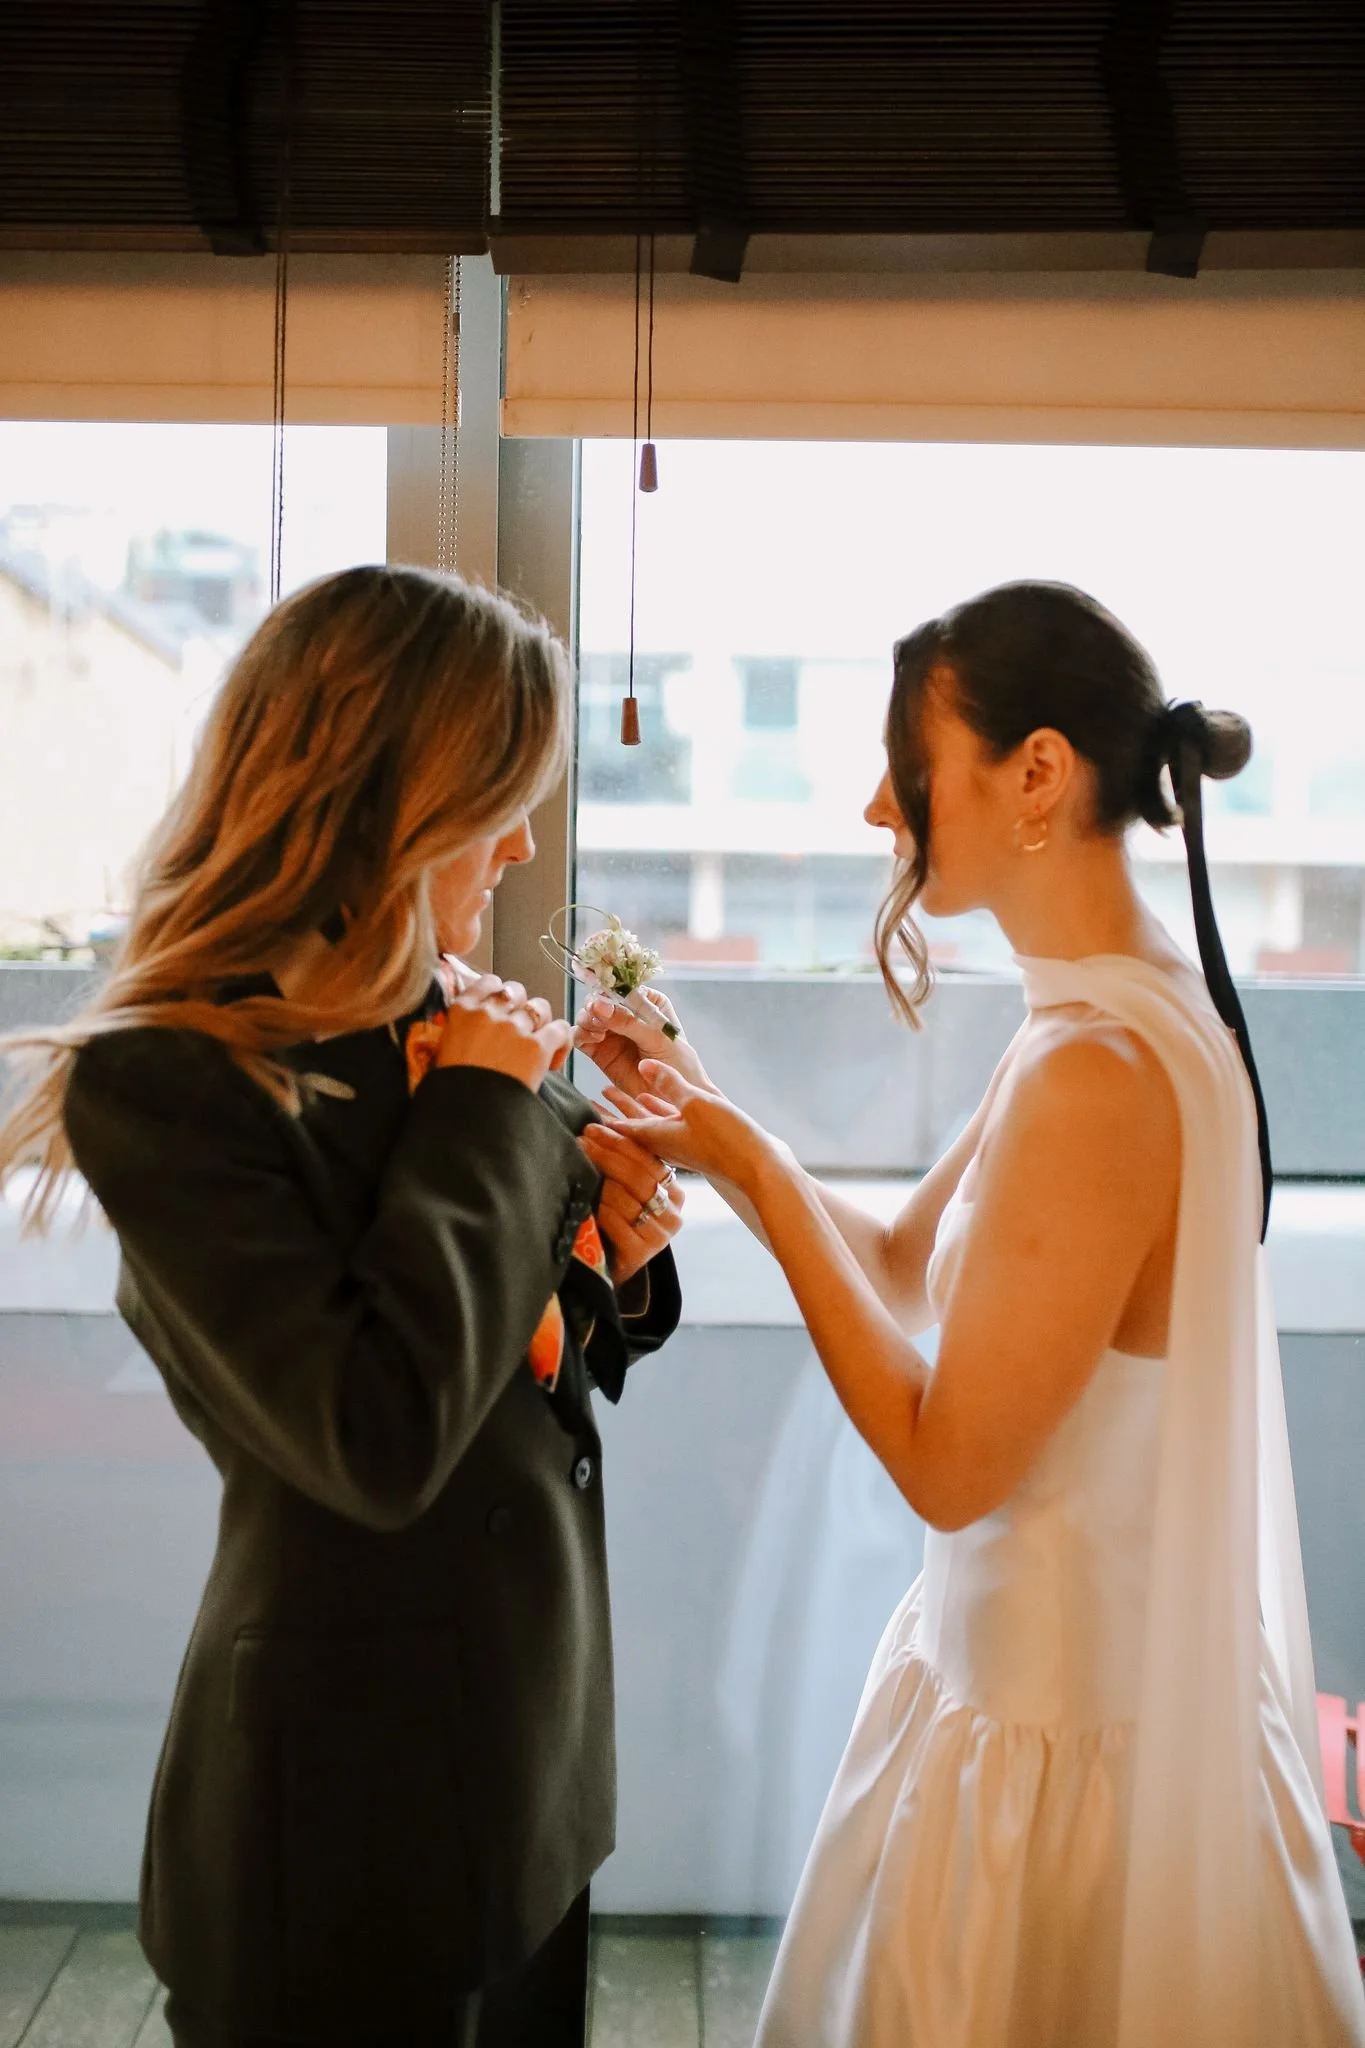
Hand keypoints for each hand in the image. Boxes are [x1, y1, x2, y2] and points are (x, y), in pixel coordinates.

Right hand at [436, 976, 572, 1092]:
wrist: (466, 1116)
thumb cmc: (453, 1091)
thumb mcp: (444, 1051)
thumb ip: (461, 1030)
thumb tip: (477, 1029)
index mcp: (461, 1011)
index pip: (489, 982)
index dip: (502, 993)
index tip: (505, 1009)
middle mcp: (488, 1012)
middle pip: (517, 991)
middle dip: (522, 1008)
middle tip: (522, 1031)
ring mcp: (513, 1028)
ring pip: (540, 1007)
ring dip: (542, 1023)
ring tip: (538, 1046)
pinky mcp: (536, 1047)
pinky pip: (560, 1029)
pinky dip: (561, 1042)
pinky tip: (552, 1061)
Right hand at [573, 987, 714, 1101]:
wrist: (673, 1097)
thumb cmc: (677, 1065)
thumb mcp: (658, 1038)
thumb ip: (629, 1022)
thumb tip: (600, 1005)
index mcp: (648, 1002)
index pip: (624, 986)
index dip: (610, 989)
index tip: (603, 997)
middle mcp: (627, 1013)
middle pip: (600, 999)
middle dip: (595, 1006)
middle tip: (597, 1016)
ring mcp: (611, 1031)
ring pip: (587, 1015)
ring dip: (587, 1019)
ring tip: (599, 1032)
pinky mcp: (599, 1050)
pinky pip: (581, 1036)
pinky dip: (581, 1035)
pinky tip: (593, 1040)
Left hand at [579, 1103, 685, 1286]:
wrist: (610, 1266)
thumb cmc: (616, 1219)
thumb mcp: (625, 1188)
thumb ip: (624, 1163)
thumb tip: (598, 1124)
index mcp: (674, 1190)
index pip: (650, 1159)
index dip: (620, 1141)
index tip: (592, 1128)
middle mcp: (673, 1212)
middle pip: (639, 1176)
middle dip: (608, 1154)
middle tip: (581, 1140)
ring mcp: (660, 1235)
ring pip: (628, 1198)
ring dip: (600, 1178)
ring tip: (578, 1163)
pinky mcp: (642, 1253)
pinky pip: (619, 1223)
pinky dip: (600, 1209)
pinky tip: (586, 1199)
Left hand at [597, 1063, 771, 1189]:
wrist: (763, 1168)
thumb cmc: (729, 1138)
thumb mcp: (696, 1104)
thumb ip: (668, 1084)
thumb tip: (641, 1064)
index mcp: (658, 1137)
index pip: (617, 1128)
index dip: (598, 1119)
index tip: (577, 1112)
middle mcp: (665, 1143)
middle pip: (626, 1126)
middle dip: (606, 1112)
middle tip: (584, 1101)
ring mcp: (682, 1143)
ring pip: (644, 1122)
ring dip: (626, 1107)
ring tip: (608, 1092)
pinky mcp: (698, 1140)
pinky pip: (667, 1122)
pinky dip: (654, 1109)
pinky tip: (650, 1098)